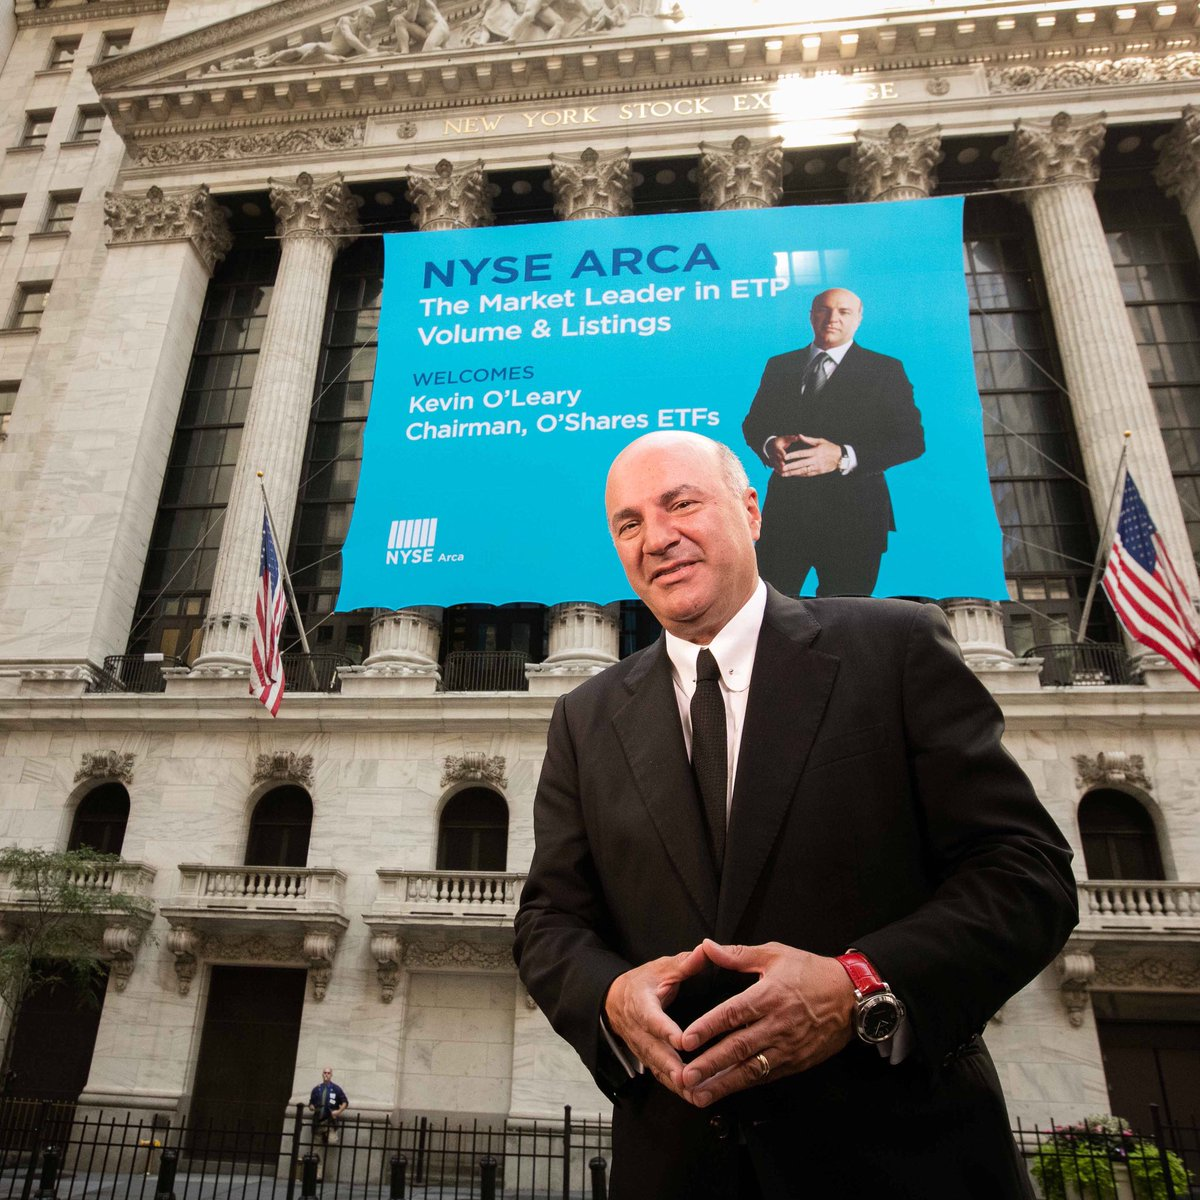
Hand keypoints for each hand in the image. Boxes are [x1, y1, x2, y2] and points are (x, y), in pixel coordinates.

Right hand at [604, 946, 708, 1097]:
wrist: (615, 1000)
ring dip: (674, 1083)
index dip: (665, 1030)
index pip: (652, 1018)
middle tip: (688, 1078)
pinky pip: (661, 1076)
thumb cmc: (643, 982)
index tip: (681, 1041)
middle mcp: (638, 1030)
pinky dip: (676, 1089)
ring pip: (657, 1068)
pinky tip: (694, 1097)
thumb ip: (685, 963)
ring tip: (695, 1094)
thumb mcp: (662, 967)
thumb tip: (706, 949)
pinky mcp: (647, 1059)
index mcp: (641, 1004)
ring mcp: (641, 1048)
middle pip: (653, 1050)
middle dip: (670, 1066)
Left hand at [677, 939, 854, 1107]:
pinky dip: (745, 1084)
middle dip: (710, 1064)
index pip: (733, 1014)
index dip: (708, 1027)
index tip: (686, 1040)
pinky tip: (726, 1091)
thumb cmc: (812, 972)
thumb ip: (738, 954)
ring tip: (698, 1094)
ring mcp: (787, 1047)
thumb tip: (707, 946)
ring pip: (750, 1068)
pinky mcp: (795, 1062)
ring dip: (723, 1083)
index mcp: (769, 995)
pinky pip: (766, 1075)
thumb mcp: (776, 954)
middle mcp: (777, 1024)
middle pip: (738, 1047)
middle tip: (685, 1076)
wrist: (852, 997)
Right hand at [765, 435, 800, 471]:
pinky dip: (780, 472)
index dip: (781, 453)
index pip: (778, 450)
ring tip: (784, 472)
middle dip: (780, 463)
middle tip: (784, 466)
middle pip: (776, 459)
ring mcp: (772, 460)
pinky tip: (785, 475)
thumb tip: (797, 437)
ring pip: (775, 465)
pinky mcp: (773, 464)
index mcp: (776, 447)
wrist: (770, 447)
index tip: (785, 456)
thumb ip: (791, 438)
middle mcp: (773, 454)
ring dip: (779, 469)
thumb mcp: (784, 439)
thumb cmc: (781, 442)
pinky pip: (776, 469)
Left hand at [779, 435, 841, 477]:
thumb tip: (799, 436)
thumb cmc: (830, 447)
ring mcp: (817, 467)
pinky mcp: (818, 471)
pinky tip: (793, 474)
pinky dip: (800, 474)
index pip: (802, 453)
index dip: (793, 455)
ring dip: (793, 472)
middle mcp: (816, 460)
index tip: (785, 457)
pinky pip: (808, 474)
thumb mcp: (821, 441)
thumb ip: (809, 440)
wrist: (841, 457)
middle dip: (791, 466)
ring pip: (803, 470)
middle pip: (801, 464)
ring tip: (784, 473)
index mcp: (816, 451)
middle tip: (782, 468)